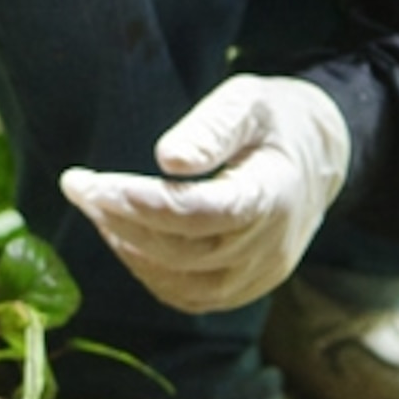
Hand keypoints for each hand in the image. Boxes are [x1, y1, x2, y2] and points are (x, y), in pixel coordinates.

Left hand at [58, 75, 348, 313]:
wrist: (319, 158)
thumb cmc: (275, 121)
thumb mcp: (249, 102)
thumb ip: (213, 126)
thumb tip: (167, 159)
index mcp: (274, 194)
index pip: (203, 212)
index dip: (145, 204)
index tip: (94, 184)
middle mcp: (269, 246)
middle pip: (183, 250)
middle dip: (121, 219)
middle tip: (79, 186)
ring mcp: (259, 275)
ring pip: (181, 281)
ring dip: (128, 248)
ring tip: (96, 206)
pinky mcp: (246, 288)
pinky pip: (189, 296)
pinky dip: (149, 272)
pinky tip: (124, 237)